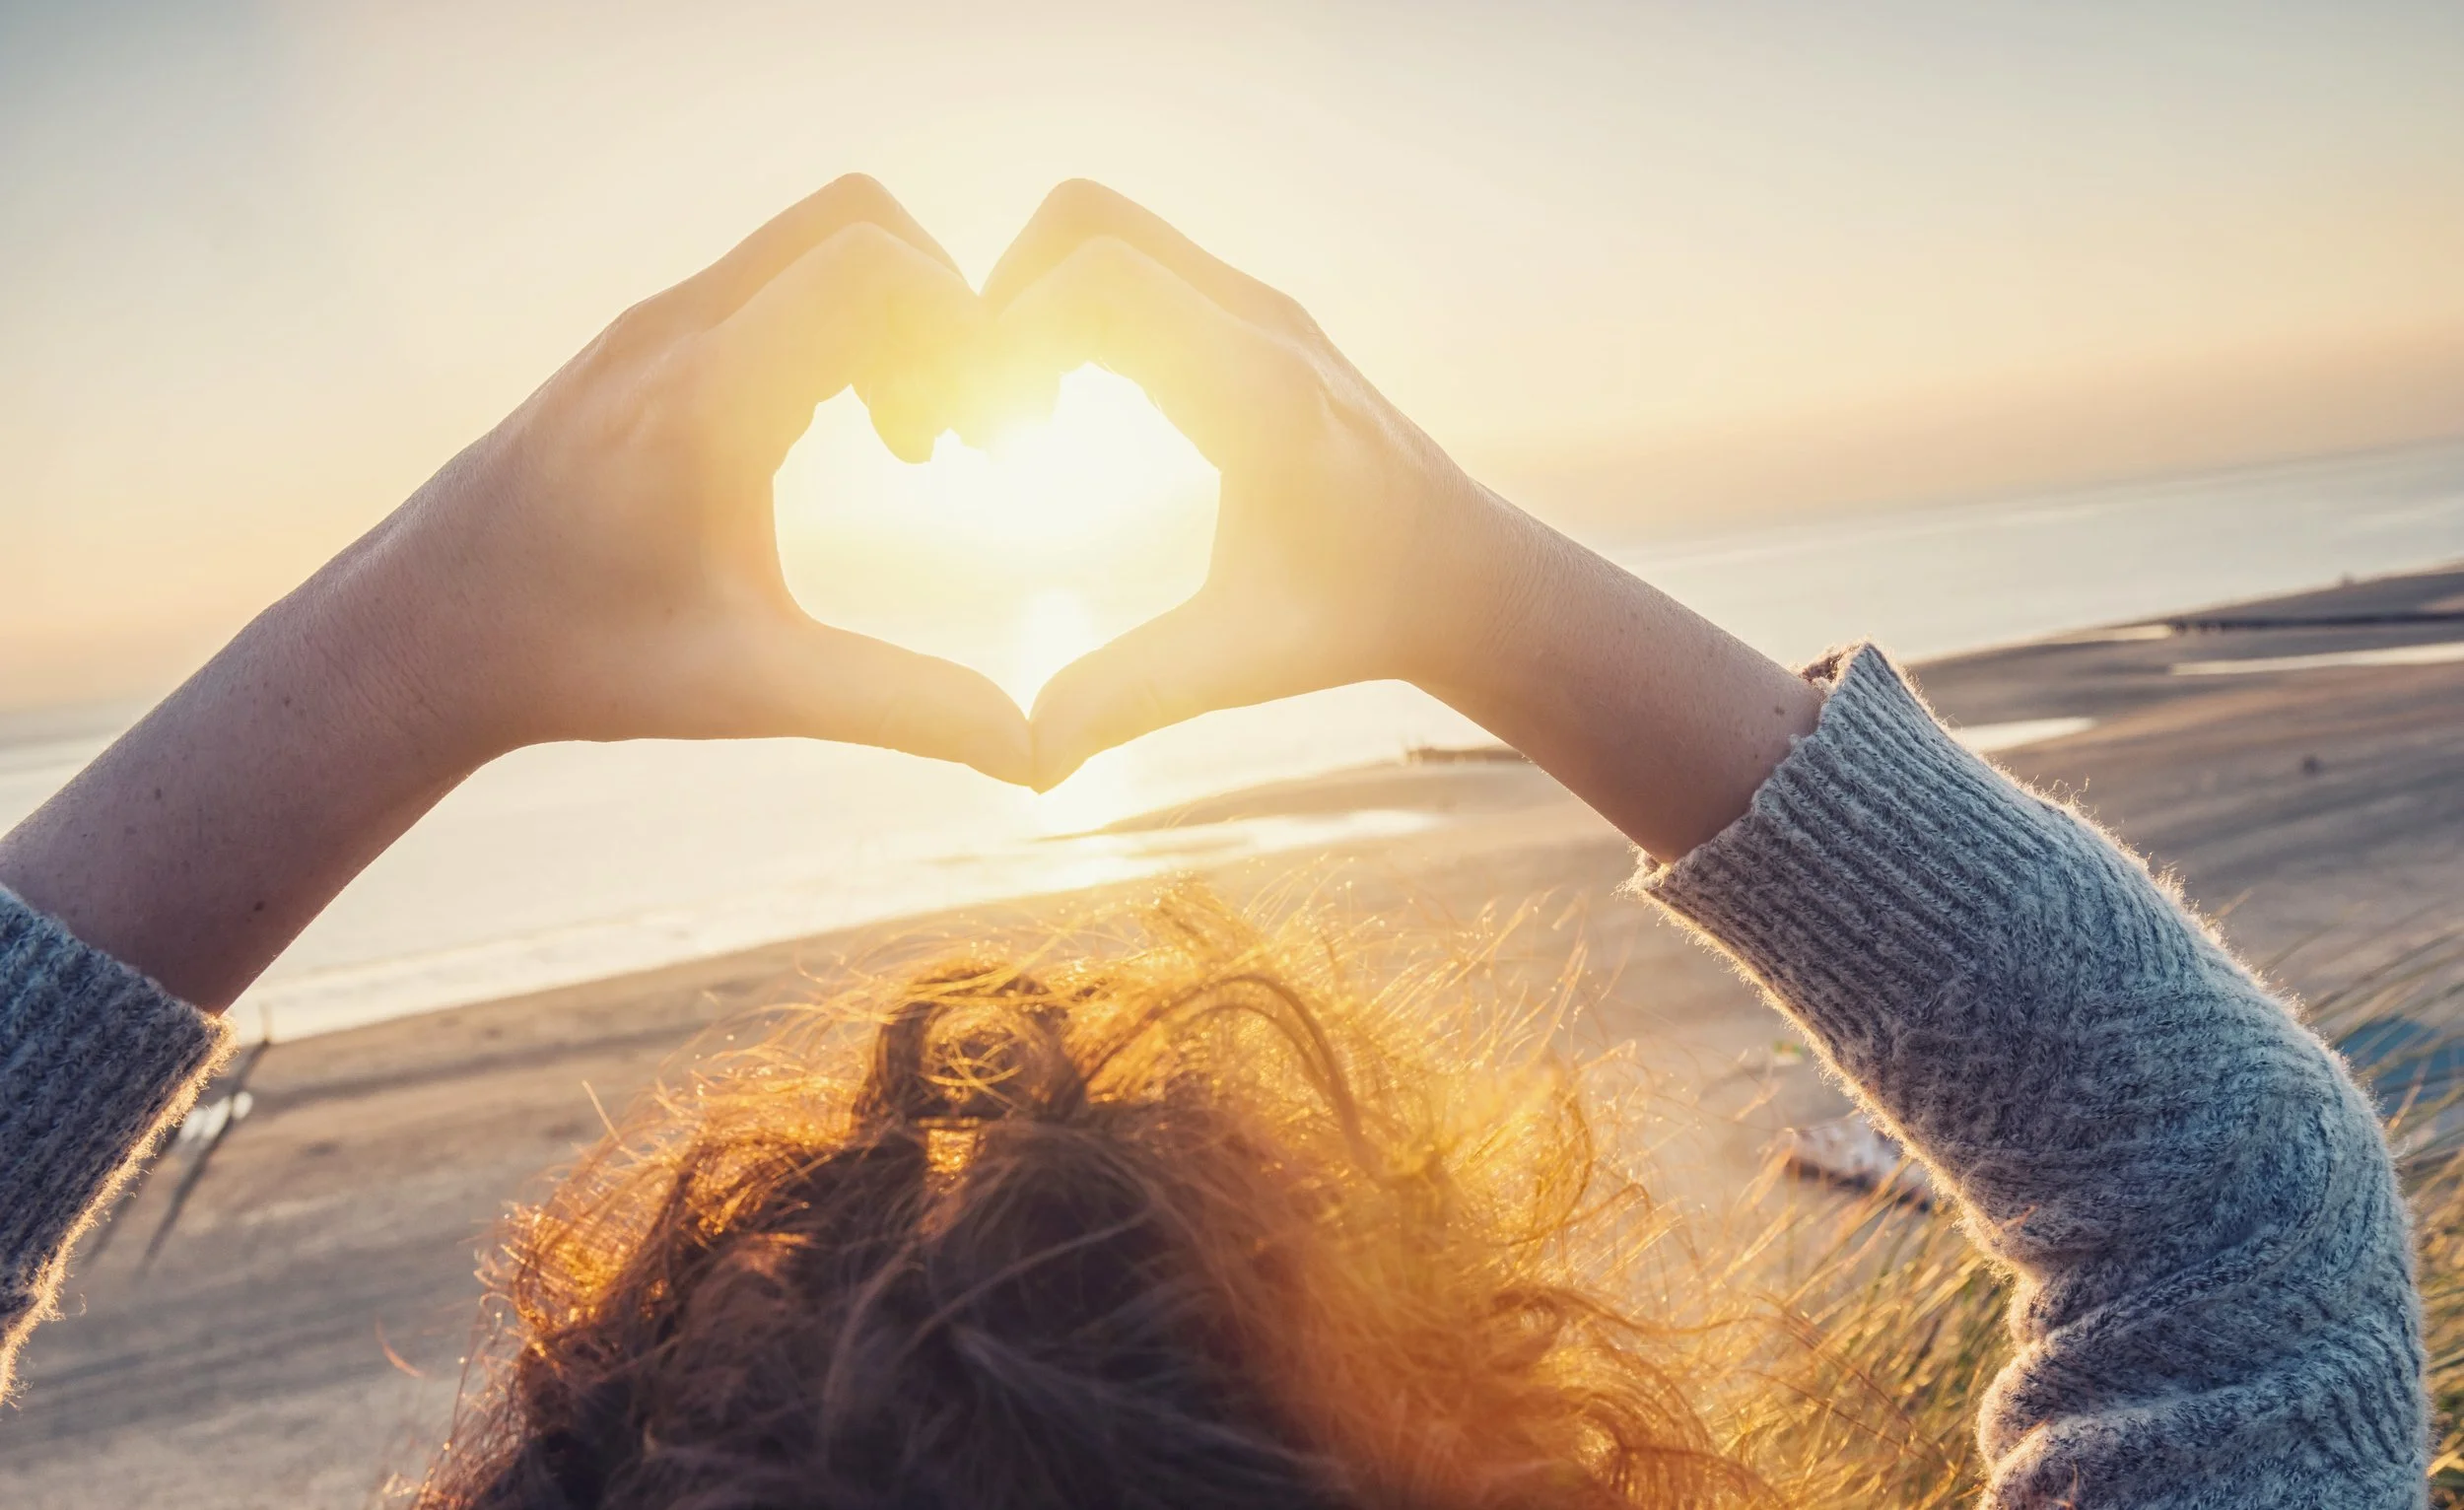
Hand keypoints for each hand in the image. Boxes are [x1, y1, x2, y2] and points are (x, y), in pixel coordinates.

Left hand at [361, 173, 1028, 776]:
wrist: (422, 632)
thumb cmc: (580, 664)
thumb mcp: (753, 692)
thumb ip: (901, 707)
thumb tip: (1032, 755)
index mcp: (704, 401)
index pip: (873, 268)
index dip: (964, 330)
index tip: (986, 439)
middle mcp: (674, 333)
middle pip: (856, 223)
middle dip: (942, 308)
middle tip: (959, 429)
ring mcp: (652, 324)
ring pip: (814, 243)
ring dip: (892, 318)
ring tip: (913, 443)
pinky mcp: (644, 338)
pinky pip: (773, 280)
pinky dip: (840, 327)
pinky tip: (852, 432)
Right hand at [976, 180, 1541, 788]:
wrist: (1466, 576)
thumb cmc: (1359, 618)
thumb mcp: (1244, 661)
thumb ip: (1133, 697)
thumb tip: (1030, 767)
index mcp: (1257, 388)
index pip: (1095, 281)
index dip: (1007, 338)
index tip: (985, 441)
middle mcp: (1260, 320)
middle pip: (1084, 219)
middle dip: (1002, 299)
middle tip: (985, 416)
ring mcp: (1259, 305)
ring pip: (1104, 230)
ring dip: (1034, 303)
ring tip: (1017, 422)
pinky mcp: (1252, 314)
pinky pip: (1133, 264)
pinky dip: (1073, 311)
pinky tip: (1064, 417)